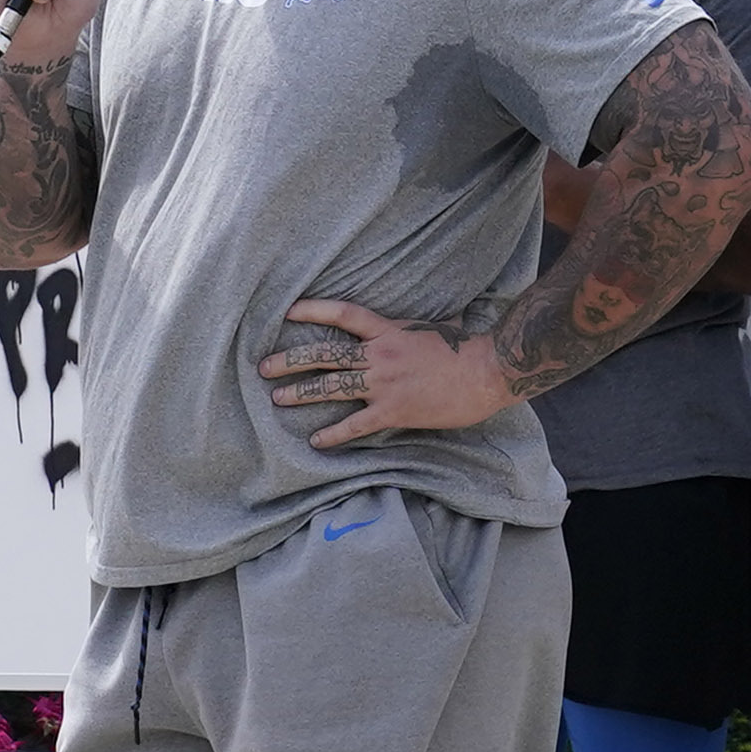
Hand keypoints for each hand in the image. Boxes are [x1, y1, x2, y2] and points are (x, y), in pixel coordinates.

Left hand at [262, 299, 515, 444]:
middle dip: (290, 360)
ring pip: (332, 387)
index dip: (314, 311)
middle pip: (325, 354)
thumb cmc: (465, 348)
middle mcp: (379, 355)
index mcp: (388, 330)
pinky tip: (316, 440)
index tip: (288, 311)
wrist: (487, 371)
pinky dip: (334, 433)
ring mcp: (384, 383)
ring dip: (301, 393)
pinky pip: (355, 424)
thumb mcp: (431, 327)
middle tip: (263, 367)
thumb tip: (402, 326)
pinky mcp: (394, 411)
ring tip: (277, 399)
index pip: (343, 314)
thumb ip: (407, 329)